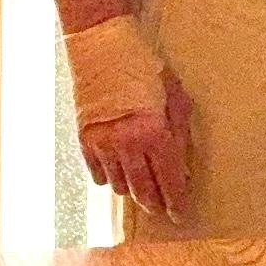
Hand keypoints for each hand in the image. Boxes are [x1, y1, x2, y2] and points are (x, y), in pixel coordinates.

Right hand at [78, 69, 192, 221]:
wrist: (102, 51)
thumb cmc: (146, 69)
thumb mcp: (175, 97)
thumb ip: (180, 132)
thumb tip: (182, 164)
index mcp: (153, 133)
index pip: (169, 178)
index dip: (176, 199)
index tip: (181, 214)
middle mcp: (126, 144)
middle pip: (143, 188)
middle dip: (156, 203)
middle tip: (164, 211)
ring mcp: (101, 145)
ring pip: (119, 184)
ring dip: (134, 191)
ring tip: (144, 194)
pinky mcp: (83, 141)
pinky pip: (98, 173)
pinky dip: (110, 179)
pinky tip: (119, 179)